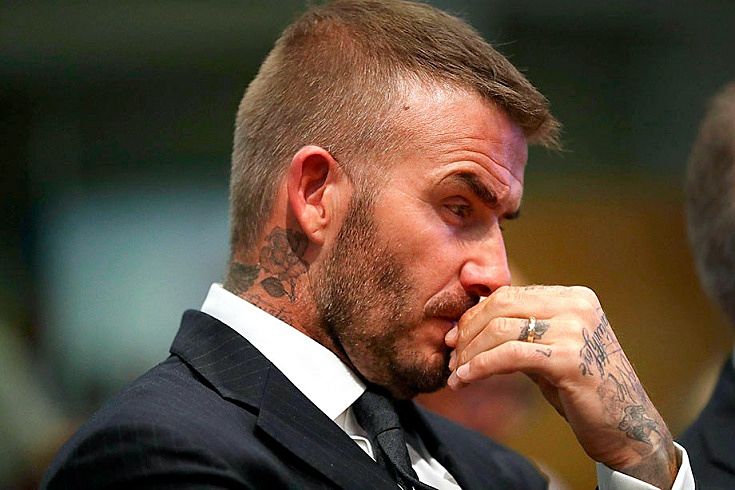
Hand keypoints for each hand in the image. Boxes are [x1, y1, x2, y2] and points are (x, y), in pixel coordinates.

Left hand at [445, 285, 677, 487]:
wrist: (627, 428)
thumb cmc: (584, 390)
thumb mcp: (550, 349)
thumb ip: (520, 331)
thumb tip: (467, 327)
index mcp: (574, 296)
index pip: (509, 295)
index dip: (474, 315)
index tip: (454, 338)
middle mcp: (577, 305)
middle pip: (501, 306)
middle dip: (468, 332)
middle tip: (450, 356)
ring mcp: (575, 329)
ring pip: (500, 330)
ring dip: (469, 354)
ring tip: (455, 373)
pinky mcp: (569, 358)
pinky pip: (509, 355)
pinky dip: (479, 367)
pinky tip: (464, 380)